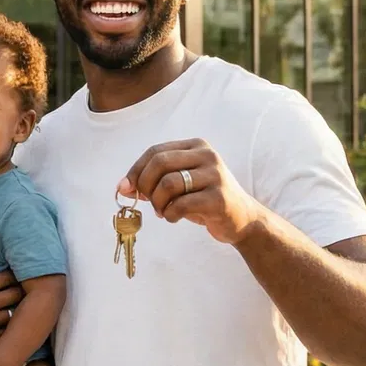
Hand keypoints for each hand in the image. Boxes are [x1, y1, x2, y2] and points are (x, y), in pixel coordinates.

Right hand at [0, 246, 20, 365]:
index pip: (5, 277)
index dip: (14, 274)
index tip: (18, 273)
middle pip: (16, 293)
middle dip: (21, 290)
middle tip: (25, 290)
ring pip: (16, 313)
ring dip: (19, 310)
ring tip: (23, 308)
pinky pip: (10, 333)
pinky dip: (13, 329)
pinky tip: (14, 328)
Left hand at [119, 138, 264, 244]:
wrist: (243, 219)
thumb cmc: (205, 200)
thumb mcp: (180, 185)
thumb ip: (154, 181)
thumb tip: (123, 187)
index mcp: (196, 146)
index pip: (155, 151)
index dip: (136, 170)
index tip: (126, 188)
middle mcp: (207, 155)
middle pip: (159, 163)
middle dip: (145, 186)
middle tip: (148, 202)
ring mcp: (215, 175)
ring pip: (168, 184)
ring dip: (157, 203)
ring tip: (162, 212)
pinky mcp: (218, 198)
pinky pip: (180, 204)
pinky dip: (169, 214)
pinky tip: (174, 217)